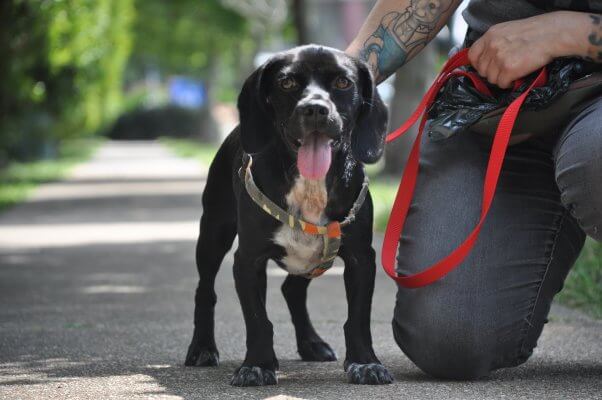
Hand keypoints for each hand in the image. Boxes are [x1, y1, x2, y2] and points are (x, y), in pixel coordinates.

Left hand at [468, 11, 585, 88]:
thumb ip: (494, 42)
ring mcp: (499, 58)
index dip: (478, 64)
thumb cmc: (535, 32)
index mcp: (490, 35)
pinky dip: (509, 83)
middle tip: (503, 70)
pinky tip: (516, 77)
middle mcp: (492, 46)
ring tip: (512, 72)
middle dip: (492, 73)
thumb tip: (486, 58)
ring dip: (501, 79)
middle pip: (482, 70)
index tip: (486, 67)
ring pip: (491, 79)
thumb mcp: (508, 31)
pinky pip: (502, 84)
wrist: (552, 34)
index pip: (472, 55)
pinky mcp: (509, 69)